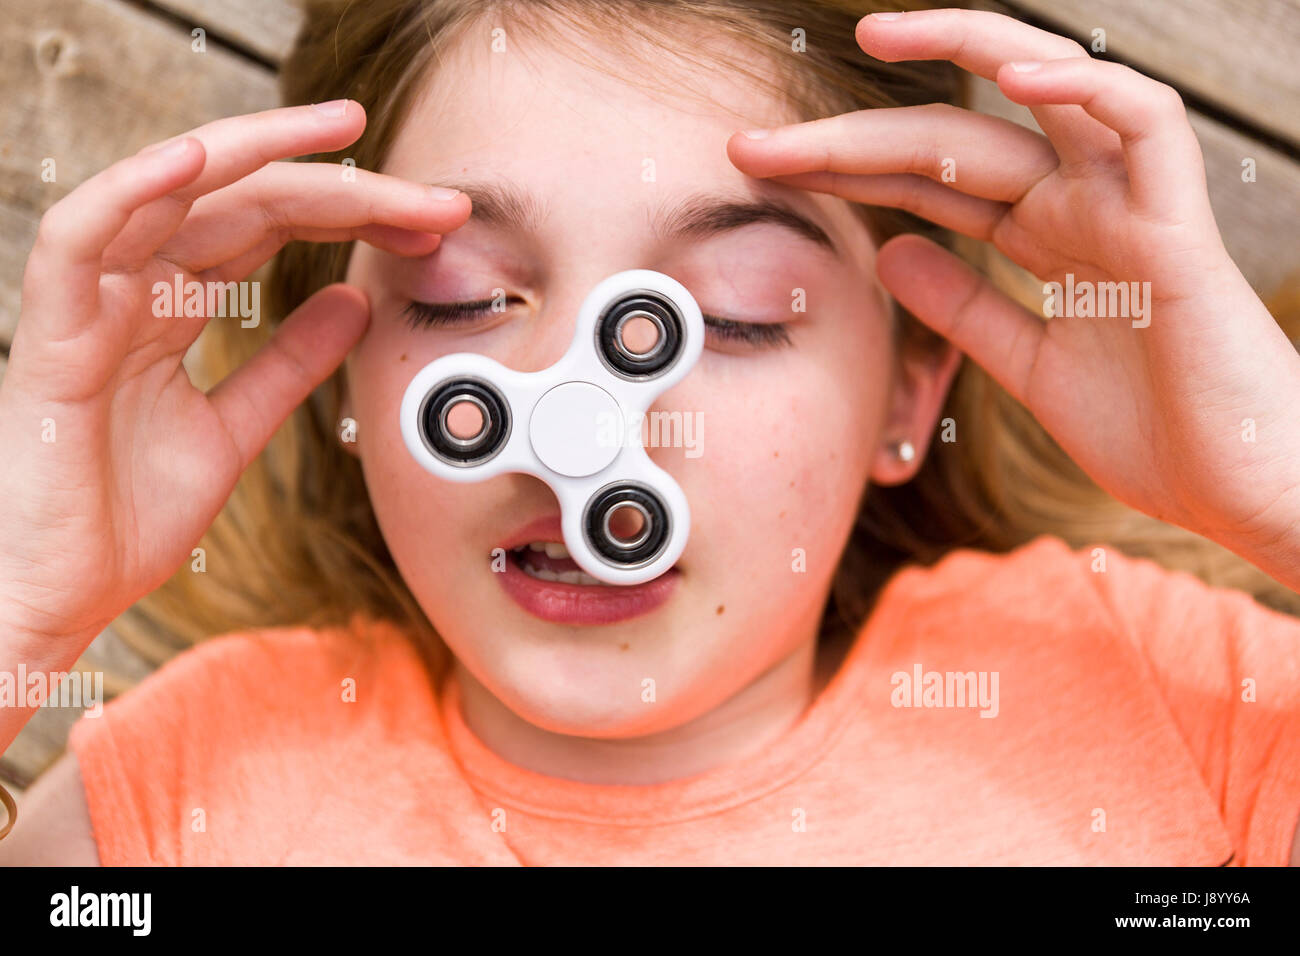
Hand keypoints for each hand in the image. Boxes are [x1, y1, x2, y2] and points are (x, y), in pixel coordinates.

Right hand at [0, 101, 469, 648]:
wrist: (58, 595)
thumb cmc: (123, 515)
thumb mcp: (235, 429)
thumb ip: (290, 363)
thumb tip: (354, 301)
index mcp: (171, 306)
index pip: (269, 229)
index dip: (349, 214)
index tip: (429, 223)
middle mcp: (132, 288)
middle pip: (241, 203)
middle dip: (340, 187)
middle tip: (431, 194)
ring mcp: (91, 303)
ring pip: (171, 194)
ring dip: (258, 153)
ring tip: (340, 133)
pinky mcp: (53, 335)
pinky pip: (79, 237)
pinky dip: (134, 190)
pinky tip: (200, 159)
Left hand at [726, 8, 1299, 582]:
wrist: (1238, 495)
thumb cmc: (1154, 433)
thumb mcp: (1025, 367)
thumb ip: (965, 308)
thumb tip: (890, 252)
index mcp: (1044, 240)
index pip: (928, 183)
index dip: (847, 169)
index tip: (765, 170)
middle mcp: (1080, 209)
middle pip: (954, 142)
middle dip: (853, 137)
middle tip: (757, 143)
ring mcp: (1130, 208)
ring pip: (1046, 96)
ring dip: (965, 54)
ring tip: (879, 34)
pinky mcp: (1179, 227)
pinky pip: (1144, 124)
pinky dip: (1087, 90)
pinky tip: (1015, 76)